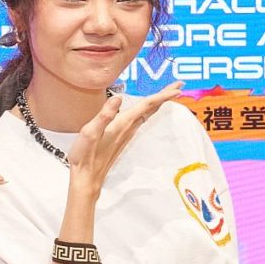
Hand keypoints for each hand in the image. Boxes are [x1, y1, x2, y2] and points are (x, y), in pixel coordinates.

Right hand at [66, 84, 183, 195]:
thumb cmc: (85, 156)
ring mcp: (126, 134)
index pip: (147, 106)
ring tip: (166, 93)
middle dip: (165, 96)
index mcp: (122, 124)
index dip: (163, 96)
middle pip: (151, 109)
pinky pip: (141, 120)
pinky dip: (148, 111)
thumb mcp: (90, 132)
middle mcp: (128, 128)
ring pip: (147, 114)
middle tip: (179, 85)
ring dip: (158, 103)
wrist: (87, 178)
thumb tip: (118, 98)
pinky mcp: (122, 138)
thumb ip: (104, 115)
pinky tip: (146, 110)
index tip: (178, 88)